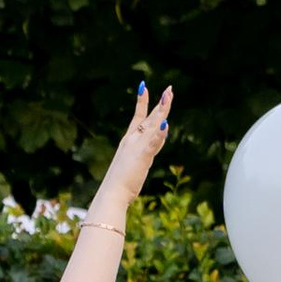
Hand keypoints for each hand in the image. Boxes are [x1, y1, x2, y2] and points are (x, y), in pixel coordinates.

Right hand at [95, 83, 173, 211]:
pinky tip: (166, 123)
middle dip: (160, 103)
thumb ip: (143, 156)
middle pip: (150, 118)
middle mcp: (132, 140)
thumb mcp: (132, 165)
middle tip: (169, 89)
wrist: (111, 193)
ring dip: (162, 110)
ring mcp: (137, 147)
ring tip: (169, 96)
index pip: (138, 118)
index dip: (141, 102)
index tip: (144, 87)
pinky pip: (153, 142)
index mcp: (128, 142)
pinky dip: (160, 133)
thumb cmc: (119, 184)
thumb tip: (147, 153)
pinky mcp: (142, 156)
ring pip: (153, 125)